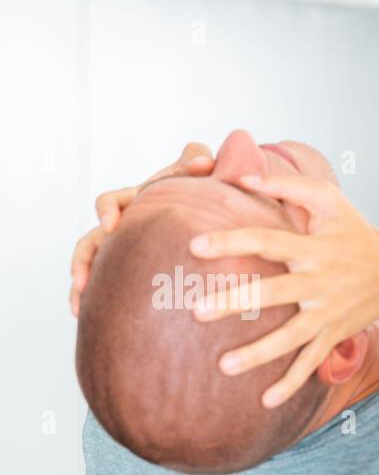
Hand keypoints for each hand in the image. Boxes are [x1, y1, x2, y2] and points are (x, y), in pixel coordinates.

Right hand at [69, 142, 214, 315]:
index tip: (112, 224)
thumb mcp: (196, 174)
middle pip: (91, 240)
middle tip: (80, 279)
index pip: (110, 201)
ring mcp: (123, 249)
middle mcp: (122, 226)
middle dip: (83, 260)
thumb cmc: (197, 189)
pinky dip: (96, 298)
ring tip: (77, 306)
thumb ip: (196, 164)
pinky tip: (88, 317)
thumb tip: (203, 158)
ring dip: (81, 284)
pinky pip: (107, 284)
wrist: (204, 211)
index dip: (107, 210)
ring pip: (93, 266)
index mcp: (133, 201)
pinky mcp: (130, 269)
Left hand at [188, 173, 378, 408]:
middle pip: (272, 294)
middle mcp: (319, 283)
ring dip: (259, 354)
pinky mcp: (333, 335)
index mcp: (313, 248)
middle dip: (235, 304)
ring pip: (290, 338)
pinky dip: (291, 384)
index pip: (267, 241)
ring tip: (224, 366)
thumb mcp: (329, 199)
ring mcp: (327, 313)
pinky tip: (266, 401)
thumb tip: (240, 176)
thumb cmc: (356, 233)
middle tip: (196, 312)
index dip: (232, 242)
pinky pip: (310, 363)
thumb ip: (285, 185)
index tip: (195, 247)